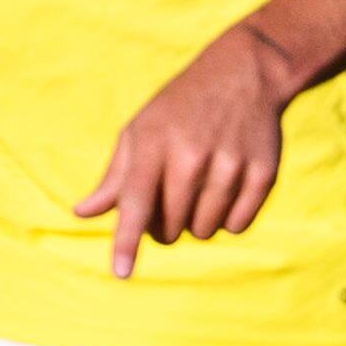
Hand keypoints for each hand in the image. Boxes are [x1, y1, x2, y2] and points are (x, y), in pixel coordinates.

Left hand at [74, 22, 307, 277]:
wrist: (245, 72)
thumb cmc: (180, 108)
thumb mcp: (140, 130)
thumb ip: (114, 177)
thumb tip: (82, 213)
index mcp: (154, 143)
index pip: (136, 202)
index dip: (126, 240)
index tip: (121, 272)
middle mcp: (192, 154)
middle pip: (170, 228)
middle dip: (165, 227)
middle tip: (171, 198)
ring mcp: (230, 163)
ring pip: (204, 231)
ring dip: (197, 224)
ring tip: (199, 191)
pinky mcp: (263, 172)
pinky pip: (237, 226)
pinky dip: (228, 219)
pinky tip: (226, 190)